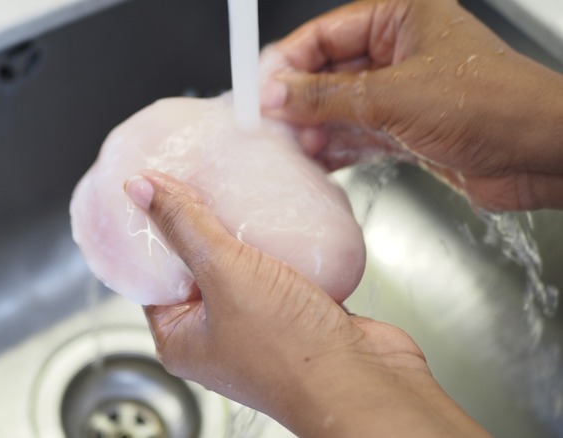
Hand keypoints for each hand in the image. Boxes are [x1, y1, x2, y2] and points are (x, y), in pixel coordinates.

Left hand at [124, 170, 488, 436]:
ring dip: (246, 237)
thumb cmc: (291, 355)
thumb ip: (186, 226)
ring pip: (243, 269)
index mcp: (181, 340)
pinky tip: (283, 220)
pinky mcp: (299, 316)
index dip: (152, 237)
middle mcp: (217, 338)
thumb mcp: (224, 273)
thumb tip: (143, 189)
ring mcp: (260, 327)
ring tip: (238, 194)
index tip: (156, 198)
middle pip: (197, 269)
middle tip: (198, 186)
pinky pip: (283, 273)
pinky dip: (283, 249)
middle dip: (201, 228)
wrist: (365, 385)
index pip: (151, 279)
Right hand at [260, 0, 562, 210]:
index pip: (324, 33)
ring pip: (340, 106)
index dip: (287, 62)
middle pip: (328, 71)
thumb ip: (327, 97)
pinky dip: (335, 147)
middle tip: (267, 124)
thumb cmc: (495, 105)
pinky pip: (358, 134)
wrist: (543, 156)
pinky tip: (313, 160)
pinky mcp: (407, 129)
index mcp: (400, 17)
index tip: (259, 89)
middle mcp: (399, 50)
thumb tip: (277, 94)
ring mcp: (403, 91)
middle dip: (298, 100)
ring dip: (313, 127)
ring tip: (286, 147)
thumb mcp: (395, 97)